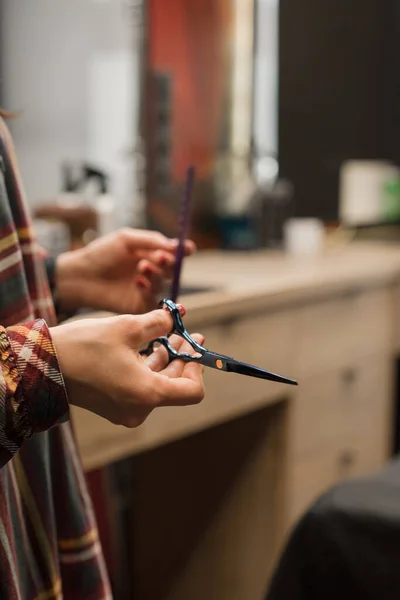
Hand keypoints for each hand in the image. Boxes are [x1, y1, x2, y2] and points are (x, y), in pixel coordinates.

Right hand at [51, 305, 204, 426]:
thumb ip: (158, 323)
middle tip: (186, 333)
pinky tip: (147, 345)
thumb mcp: (127, 327)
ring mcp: (125, 410)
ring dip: (164, 359)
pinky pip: (140, 388)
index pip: (192, 390)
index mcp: (148, 394)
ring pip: (157, 384)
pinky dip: (147, 368)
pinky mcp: (112, 405)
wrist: (43, 364)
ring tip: (168, 333)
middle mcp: (139, 409)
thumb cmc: (84, 346)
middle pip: (175, 385)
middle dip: (181, 357)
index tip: (193, 344)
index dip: (197, 366)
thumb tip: (175, 317)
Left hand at [56, 228, 195, 313]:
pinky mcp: (139, 305)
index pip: (173, 252)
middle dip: (170, 263)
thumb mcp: (126, 239)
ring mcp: (145, 288)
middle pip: (172, 269)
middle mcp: (151, 271)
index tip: (187, 249)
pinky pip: (154, 299)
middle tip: (161, 257)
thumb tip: (176, 245)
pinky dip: (149, 288)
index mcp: (149, 253)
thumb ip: (152, 240)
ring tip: (142, 267)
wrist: (79, 275)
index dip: (182, 251)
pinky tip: (138, 281)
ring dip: (157, 274)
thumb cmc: (100, 254)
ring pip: (164, 283)